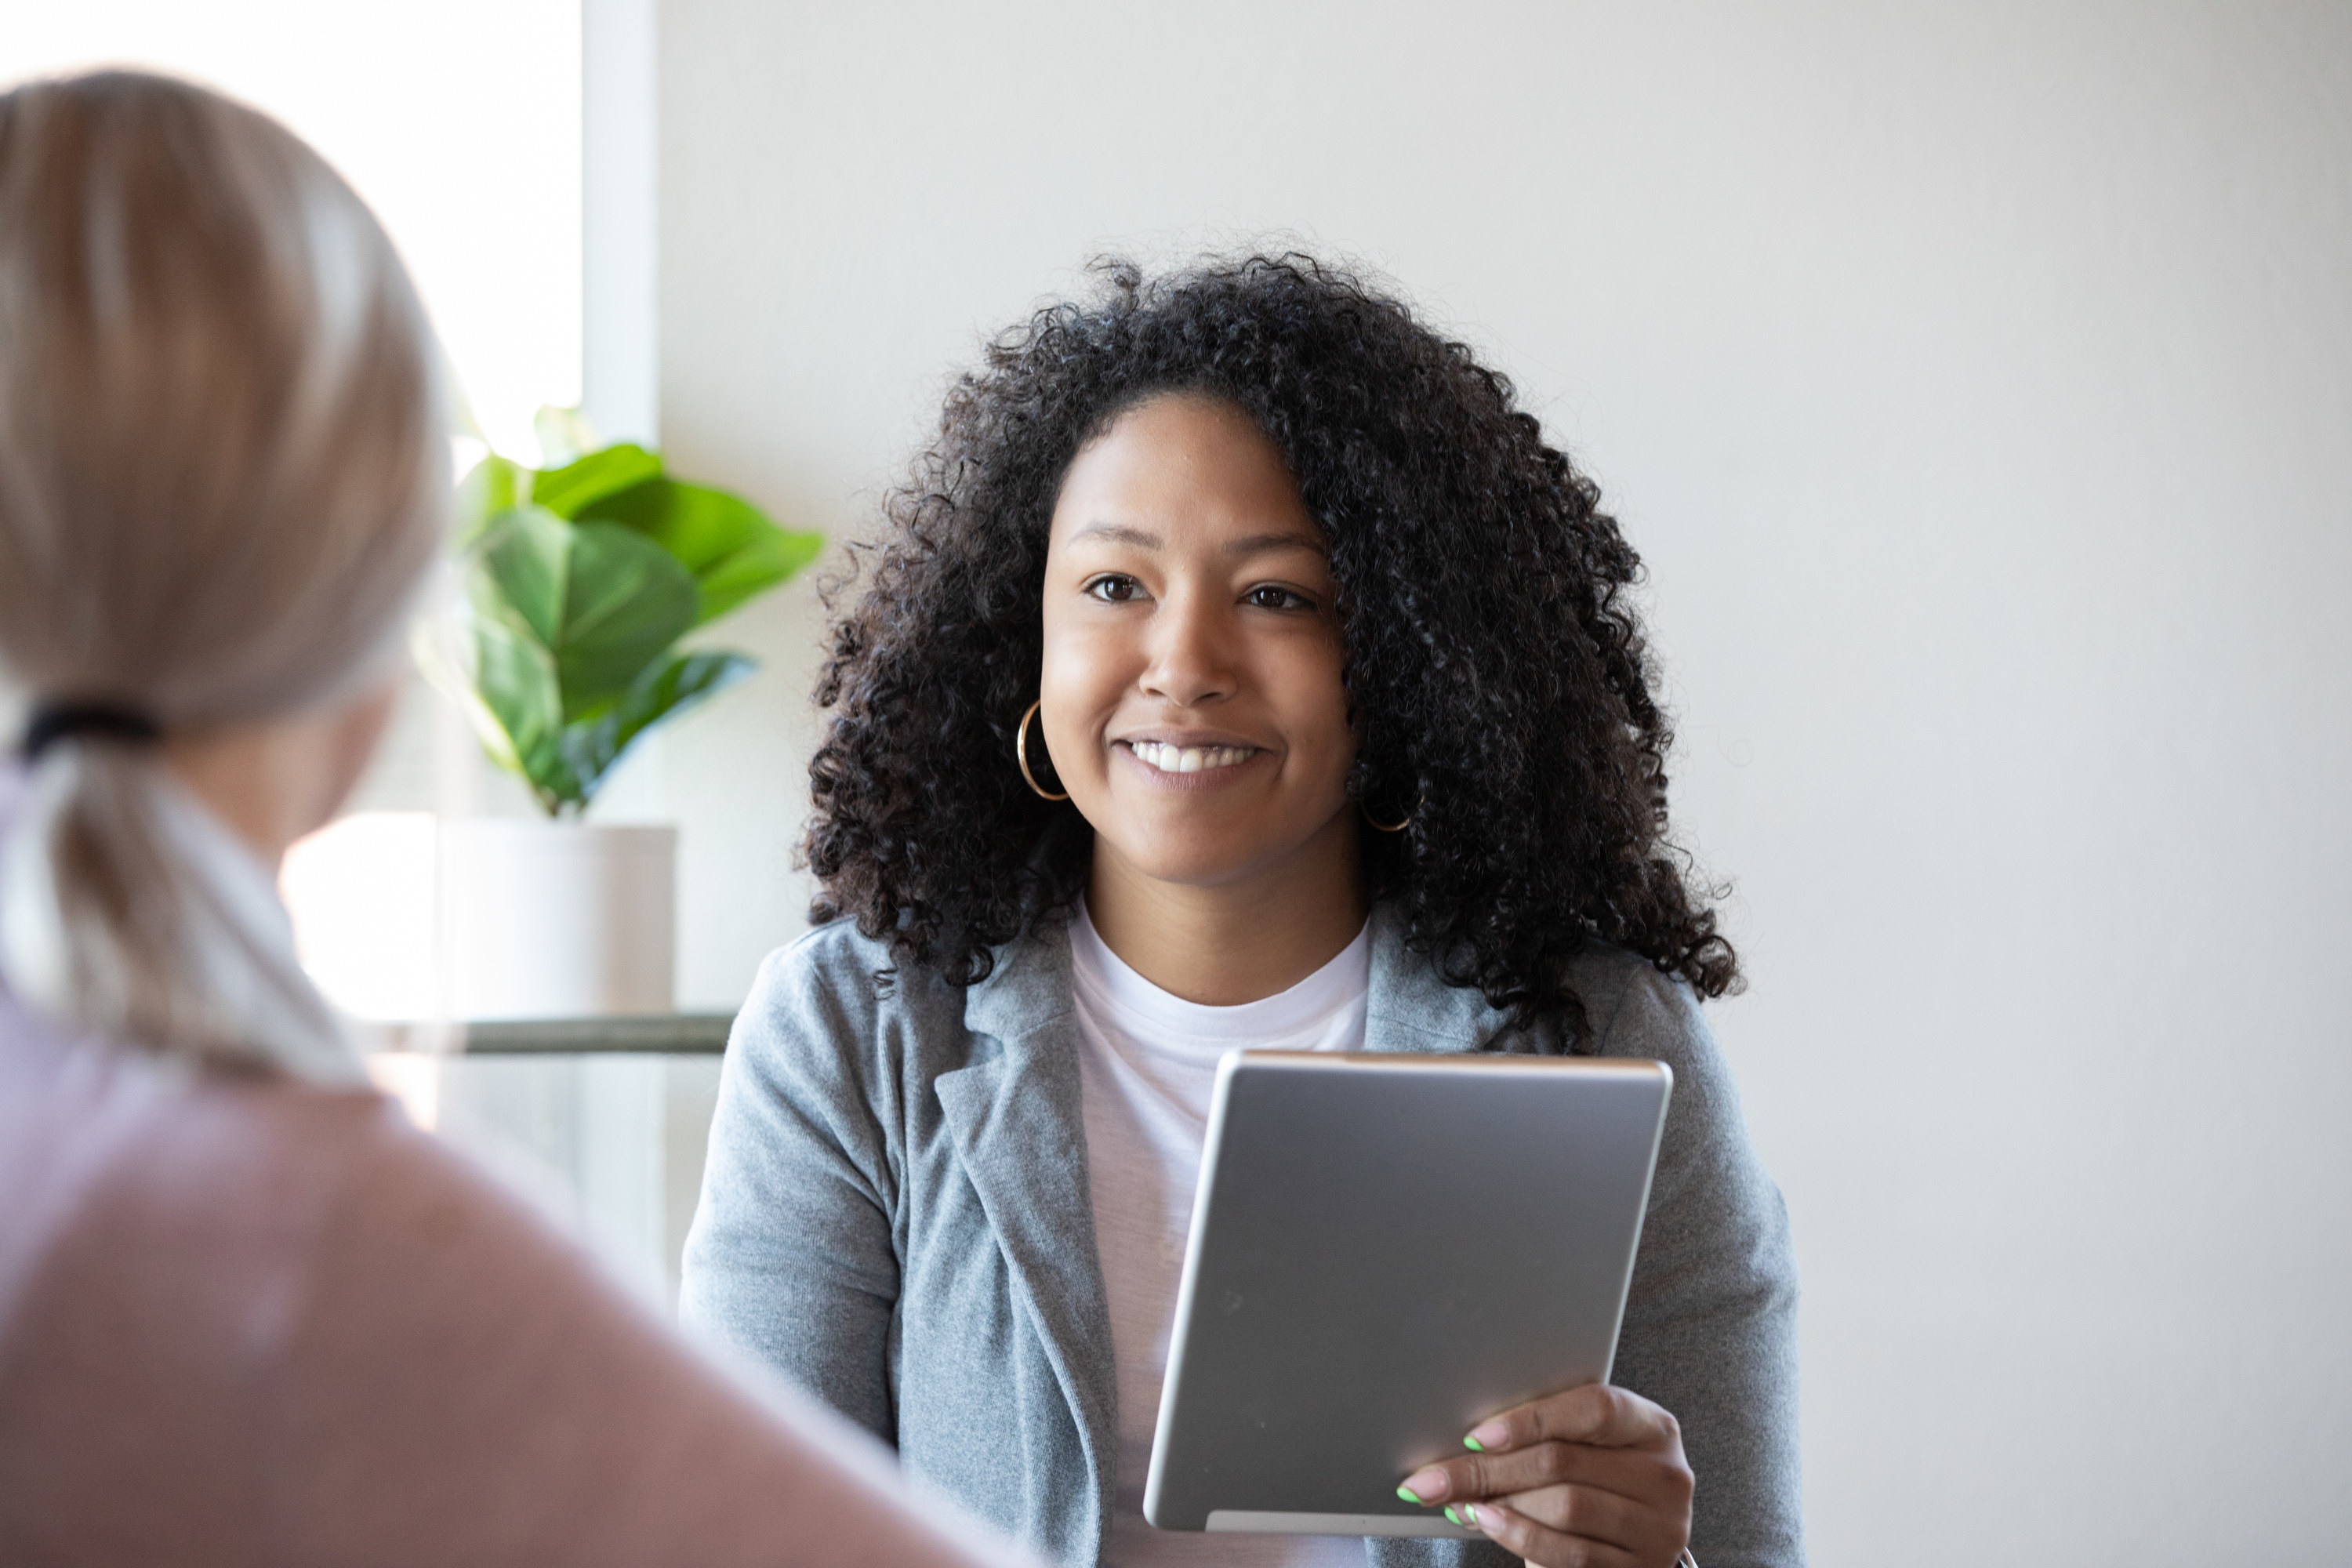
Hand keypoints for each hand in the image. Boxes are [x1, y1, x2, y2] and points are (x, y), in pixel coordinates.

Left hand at [1395, 1384, 1692, 1567]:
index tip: (1474, 1435)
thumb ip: (1548, 1433)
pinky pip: (1570, 1553)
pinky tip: (1487, 1522)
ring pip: (1565, 1507)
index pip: (1594, 1408)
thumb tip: (1467, 1434)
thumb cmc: (1596, 1480)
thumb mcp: (1586, 1446)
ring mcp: (1660, 1527)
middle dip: (1488, 1469)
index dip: (1531, 1419)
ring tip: (1458, 1499)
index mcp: (1653, 1426)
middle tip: (1434, 1476)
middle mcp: (1666, 1475)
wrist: (1632, 1541)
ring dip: (1499, 1504)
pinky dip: (1519, 1535)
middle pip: (1564, 1462)